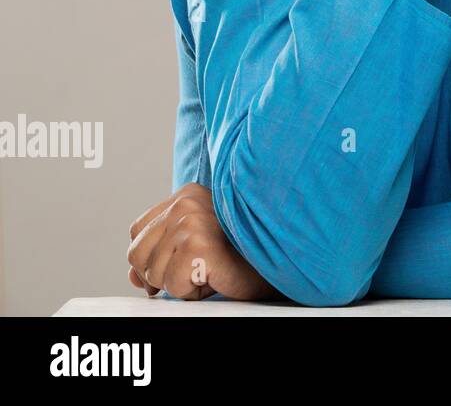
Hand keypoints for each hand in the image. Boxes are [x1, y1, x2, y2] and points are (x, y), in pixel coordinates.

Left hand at [127, 183, 278, 301]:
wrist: (281, 258)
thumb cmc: (245, 253)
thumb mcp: (196, 246)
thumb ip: (162, 252)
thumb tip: (133, 275)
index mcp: (186, 195)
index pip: (137, 231)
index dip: (149, 257)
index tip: (175, 266)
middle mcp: (185, 203)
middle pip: (137, 254)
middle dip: (161, 273)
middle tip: (197, 269)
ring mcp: (190, 221)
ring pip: (152, 273)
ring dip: (180, 283)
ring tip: (211, 269)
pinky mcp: (197, 245)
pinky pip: (172, 285)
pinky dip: (192, 291)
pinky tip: (215, 275)